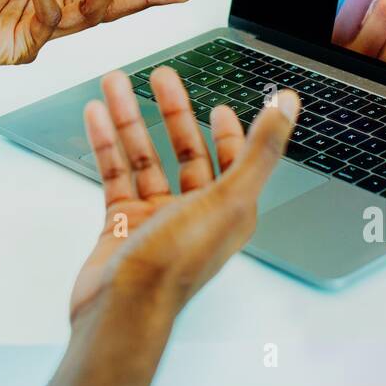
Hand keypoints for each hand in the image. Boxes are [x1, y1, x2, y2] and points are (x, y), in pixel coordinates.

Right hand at [43, 67, 299, 385]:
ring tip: (114, 85)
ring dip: (129, 119)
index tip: (218, 106)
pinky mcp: (120, 224)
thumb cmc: (175, 265)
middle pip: (184, 150)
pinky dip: (105, 144)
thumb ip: (261, 149)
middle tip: (160, 77)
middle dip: (172, 110)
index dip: (229, 132)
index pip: (233, 161)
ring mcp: (155, 218)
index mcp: (228, 210)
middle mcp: (193, 212)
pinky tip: (96, 117)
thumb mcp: (230, 199)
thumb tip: (288, 107)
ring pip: (143, 157)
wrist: (121, 308)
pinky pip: (114, 174)